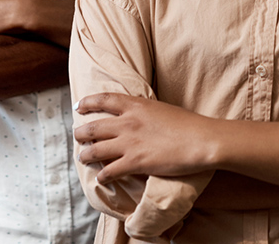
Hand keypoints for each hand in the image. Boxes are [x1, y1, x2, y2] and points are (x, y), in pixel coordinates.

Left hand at [74, 93, 217, 182]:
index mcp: (136, 105)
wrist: (201, 140)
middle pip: (93, 127)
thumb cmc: (189, 124)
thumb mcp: (163, 109)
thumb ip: (146, 112)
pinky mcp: (135, 162)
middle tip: (77, 136)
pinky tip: (102, 179)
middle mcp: (127, 122)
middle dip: (80, 133)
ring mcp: (129, 143)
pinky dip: (103, 176)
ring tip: (82, 157)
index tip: (79, 106)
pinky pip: (109, 171)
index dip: (88, 102)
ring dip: (86, 155)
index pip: (104, 99)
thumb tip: (140, 116)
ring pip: (95, 150)